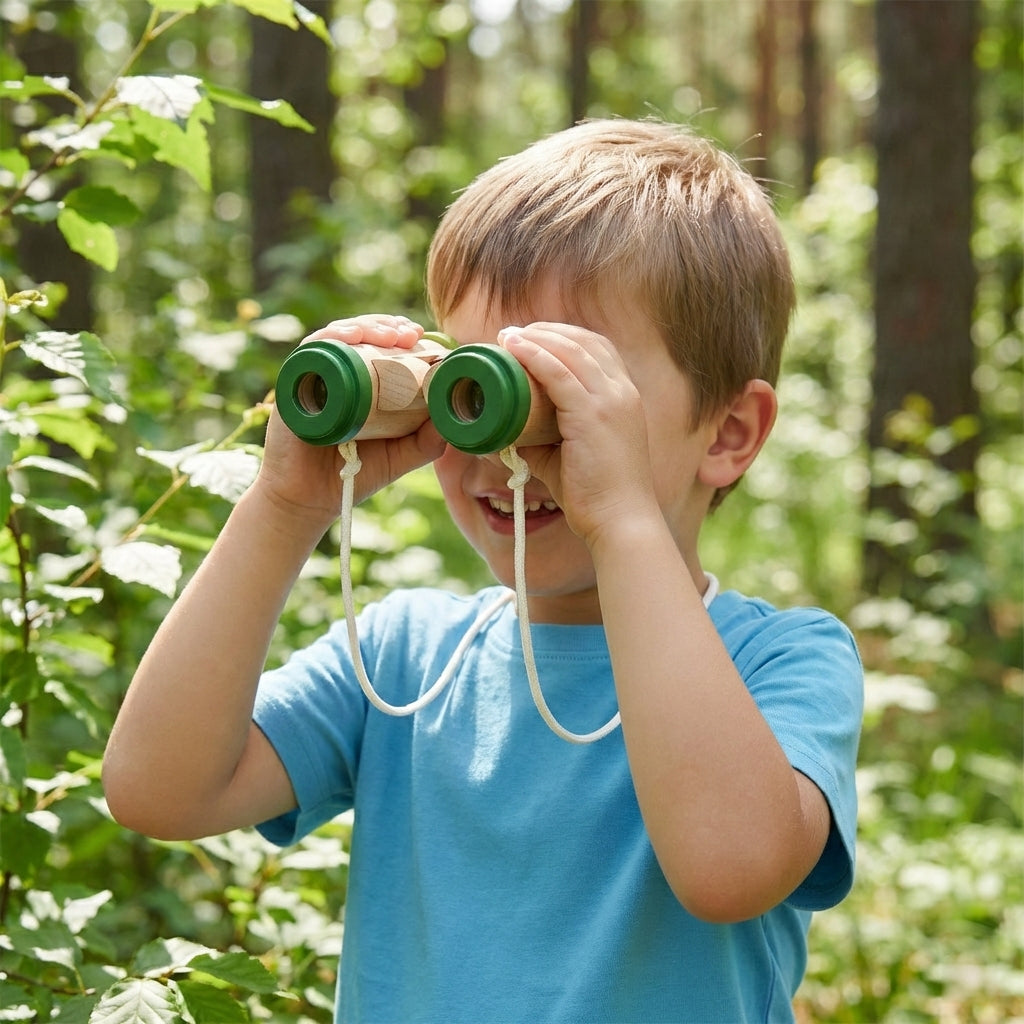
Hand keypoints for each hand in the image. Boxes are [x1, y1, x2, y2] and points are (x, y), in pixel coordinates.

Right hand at [257, 315, 445, 536]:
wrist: (310, 501)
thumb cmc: (354, 474)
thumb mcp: (400, 455)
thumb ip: (426, 440)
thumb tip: (453, 416)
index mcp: (360, 383)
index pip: (378, 346)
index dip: (398, 334)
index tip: (420, 335)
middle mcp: (336, 374)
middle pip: (360, 335)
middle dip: (386, 326)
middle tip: (409, 333)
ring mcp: (313, 377)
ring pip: (338, 337)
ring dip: (365, 327)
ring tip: (389, 335)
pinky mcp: (293, 386)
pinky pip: (310, 352)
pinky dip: (331, 338)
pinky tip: (351, 337)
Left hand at [497, 323, 660, 546]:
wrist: (620, 521)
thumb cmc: (597, 496)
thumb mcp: (570, 458)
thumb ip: (543, 443)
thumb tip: (506, 436)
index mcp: (625, 398)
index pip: (599, 349)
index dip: (565, 336)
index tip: (532, 337)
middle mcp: (622, 392)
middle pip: (584, 341)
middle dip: (546, 330)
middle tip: (512, 334)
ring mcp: (610, 401)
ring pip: (570, 350)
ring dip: (536, 337)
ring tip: (507, 337)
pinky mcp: (592, 415)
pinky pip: (558, 372)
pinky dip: (534, 355)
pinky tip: (515, 348)